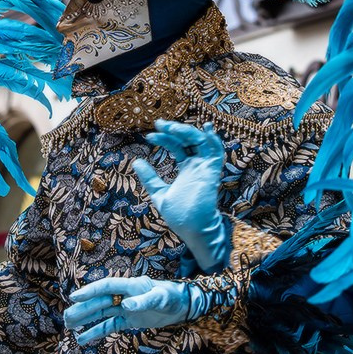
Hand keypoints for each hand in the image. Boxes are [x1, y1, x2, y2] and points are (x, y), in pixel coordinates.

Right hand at [65, 276, 200, 344]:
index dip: (91, 290)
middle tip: (66, 317)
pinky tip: (84, 338)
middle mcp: (124, 295)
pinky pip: (109, 326)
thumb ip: (144, 301)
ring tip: (69, 326)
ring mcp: (125, 308)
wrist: (183, 306)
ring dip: (86, 319)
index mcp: (131, 285)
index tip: (75, 296)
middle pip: (100, 301)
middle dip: (83, 308)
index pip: (107, 286)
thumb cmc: (173, 297)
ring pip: (101, 313)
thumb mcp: (161, 299)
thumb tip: (126, 304)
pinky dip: (97, 331)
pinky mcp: (128, 319)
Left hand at [138, 120, 229, 271]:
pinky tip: (206, 130)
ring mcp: (204, 168)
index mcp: (187, 168)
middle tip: (159, 123)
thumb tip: (136, 161)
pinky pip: (216, 153)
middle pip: (189, 139)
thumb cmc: (179, 215)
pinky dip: (213, 140)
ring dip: (188, 131)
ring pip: (202, 141)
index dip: (165, 138)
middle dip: (175, 129)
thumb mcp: (159, 193)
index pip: (178, 146)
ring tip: (171, 128)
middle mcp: (197, 165)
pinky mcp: (211, 173)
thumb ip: (150, 178)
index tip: (149, 136)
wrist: (192, 230)